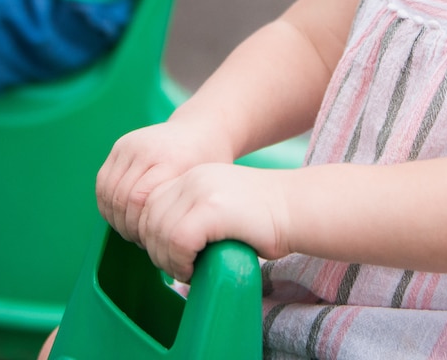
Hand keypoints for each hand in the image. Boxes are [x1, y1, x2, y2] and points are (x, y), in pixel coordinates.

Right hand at [96, 120, 234, 244]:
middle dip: (126, 227)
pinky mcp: (121, 145)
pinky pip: (103, 181)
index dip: (140, 229)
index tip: (153, 243)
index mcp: (171, 159)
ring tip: (131, 231)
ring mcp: (131, 144)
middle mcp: (147, 148)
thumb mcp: (209, 188)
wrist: (203, 128)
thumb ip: (191, 212)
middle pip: (120, 198)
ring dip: (114, 218)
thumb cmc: (210, 164)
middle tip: (140, 242)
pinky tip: (122, 217)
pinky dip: (107, 204)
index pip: (139, 201)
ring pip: (107, 191)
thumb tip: (179, 256)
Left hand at [137, 163, 290, 281]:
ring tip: (187, 270)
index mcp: (191, 176)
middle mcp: (192, 178)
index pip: (148, 207)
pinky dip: (180, 260)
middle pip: (148, 220)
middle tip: (178, 268)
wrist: (298, 209)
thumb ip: (190, 217)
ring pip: (159, 232)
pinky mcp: (211, 208)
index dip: (152, 237)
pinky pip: (176, 239)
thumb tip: (155, 245)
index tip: (171, 256)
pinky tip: (194, 268)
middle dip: (156, 251)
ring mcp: (200, 190)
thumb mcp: (219, 210)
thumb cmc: (264, 222)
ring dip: (168, 260)